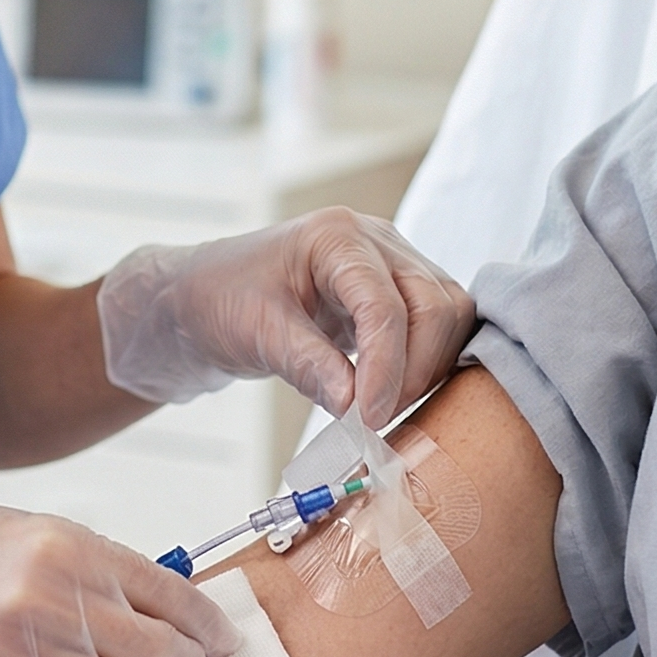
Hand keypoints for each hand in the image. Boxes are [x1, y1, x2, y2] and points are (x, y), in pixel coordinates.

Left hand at [95, 208, 475, 426]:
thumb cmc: (222, 300)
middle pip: (435, 305)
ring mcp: (393, 264)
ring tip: (381, 409)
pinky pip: (438, 326)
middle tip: (374, 419)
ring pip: (449, 314)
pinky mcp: (398, 292)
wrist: (207, 296)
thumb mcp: (257, 333)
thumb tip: (356, 409)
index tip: (368, 418)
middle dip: (415, 369)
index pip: (384, 304)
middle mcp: (375, 242)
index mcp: (336, 238)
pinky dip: (427, 363)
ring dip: (428, 368)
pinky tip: (393, 394)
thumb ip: (308, 366)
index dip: (385, 367)